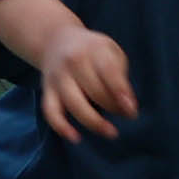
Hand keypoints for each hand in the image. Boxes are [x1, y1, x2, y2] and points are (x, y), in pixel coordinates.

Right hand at [32, 28, 136, 142]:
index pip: (109, 72)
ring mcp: (58, 77)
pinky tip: (75, 138)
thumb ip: (119, 75)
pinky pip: (50, 112)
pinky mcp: (47, 91)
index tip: (132, 111)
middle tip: (125, 115)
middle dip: (112, 107)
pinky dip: (61, 127)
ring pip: (74, 104)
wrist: (56, 41)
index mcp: (93, 49)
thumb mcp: (110, 51)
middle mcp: (73, 62)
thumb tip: (127, 105)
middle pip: (94, 91)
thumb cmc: (92, 50)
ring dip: (93, 122)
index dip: (121, 93)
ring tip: (110, 132)